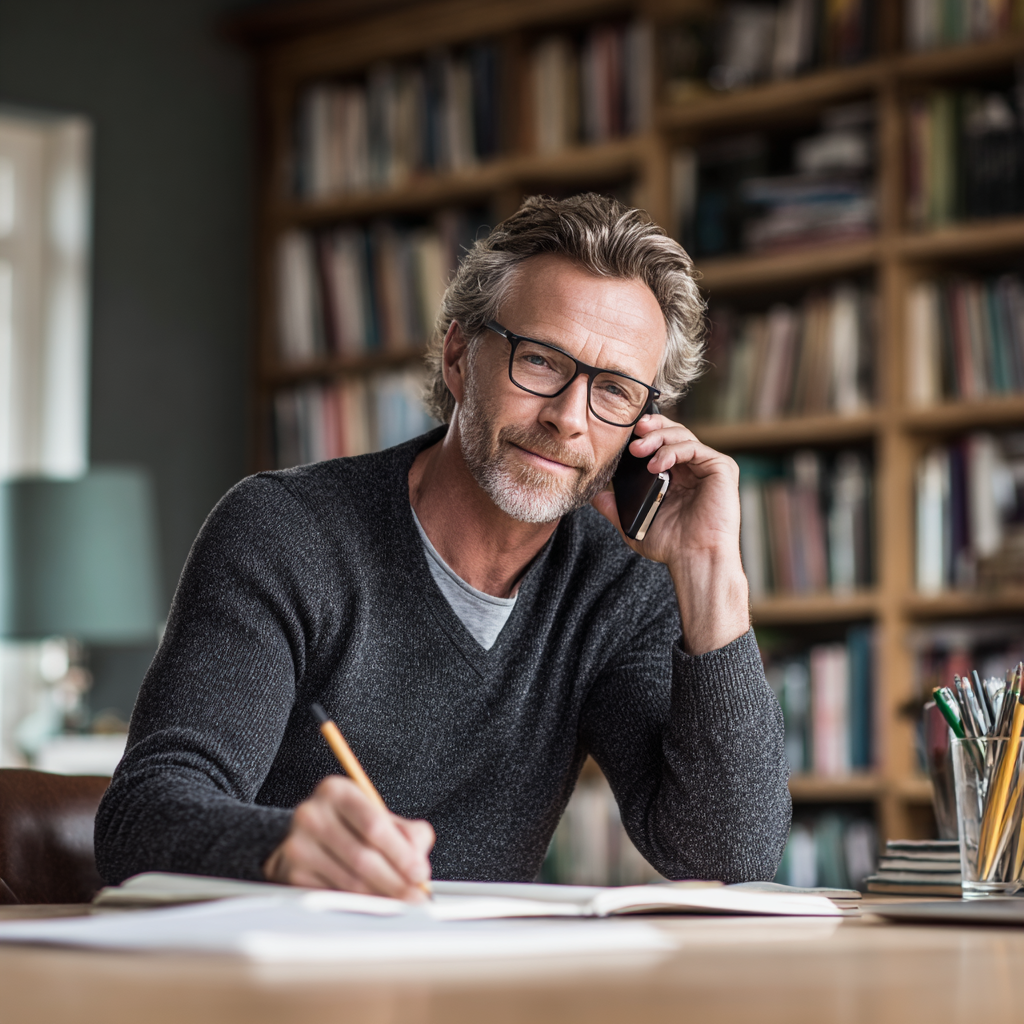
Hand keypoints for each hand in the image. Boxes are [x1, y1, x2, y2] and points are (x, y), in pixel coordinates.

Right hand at [263, 775, 434, 900]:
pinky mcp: (291, 874)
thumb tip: (418, 861)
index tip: (420, 873)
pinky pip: (333, 896)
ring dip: (381, 897)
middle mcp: (311, 814)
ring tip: (402, 903)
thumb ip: (407, 832)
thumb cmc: (350, 825)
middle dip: (395, 881)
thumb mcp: (378, 814)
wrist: (307, 837)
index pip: (373, 825)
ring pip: (349, 881)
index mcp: (336, 791)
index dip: (400, 853)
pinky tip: (375, 905)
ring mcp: (297, 846)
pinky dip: (358, 905)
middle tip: (416, 896)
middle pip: (362, 857)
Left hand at [591, 414, 749, 654]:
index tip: (624, 435)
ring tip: (638, 451)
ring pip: (682, 435)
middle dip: (650, 429)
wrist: (694, 559)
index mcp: (676, 475)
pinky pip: (695, 448)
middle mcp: (693, 467)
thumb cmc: (671, 545)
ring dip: (657, 438)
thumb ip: (614, 506)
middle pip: (672, 432)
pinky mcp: (722, 468)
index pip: (660, 442)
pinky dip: (673, 451)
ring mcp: (708, 466)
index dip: (644, 434)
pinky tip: (656, 464)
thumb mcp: (633, 522)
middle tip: (632, 436)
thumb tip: (593, 495)